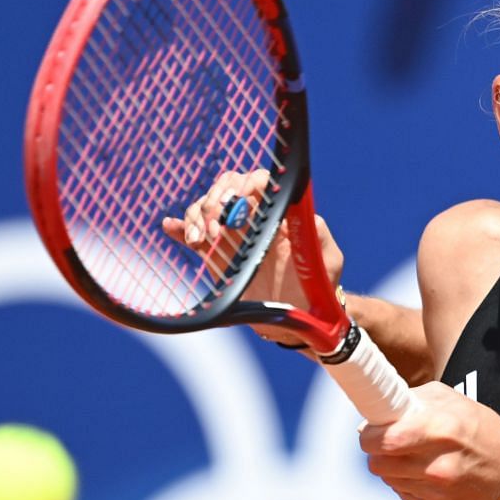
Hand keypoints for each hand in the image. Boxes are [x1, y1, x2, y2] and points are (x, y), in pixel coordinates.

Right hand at [161, 168, 343, 347]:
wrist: (300, 317)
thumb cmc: (319, 285)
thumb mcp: (328, 258)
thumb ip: (318, 232)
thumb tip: (300, 207)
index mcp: (279, 214)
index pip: (258, 182)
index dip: (246, 184)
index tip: (239, 201)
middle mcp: (253, 219)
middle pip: (226, 189)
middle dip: (216, 200)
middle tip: (217, 226)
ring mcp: (232, 236)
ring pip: (205, 209)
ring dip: (197, 216)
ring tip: (200, 239)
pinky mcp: (216, 256)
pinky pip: (193, 236)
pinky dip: (179, 228)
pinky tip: (170, 227)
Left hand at [358, 383, 499, 499]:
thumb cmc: (482, 431)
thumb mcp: (453, 401)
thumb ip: (412, 401)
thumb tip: (376, 413)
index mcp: (442, 430)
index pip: (383, 439)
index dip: (370, 436)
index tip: (371, 432)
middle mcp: (437, 465)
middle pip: (378, 464)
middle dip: (380, 452)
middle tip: (393, 445)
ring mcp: (436, 493)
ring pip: (389, 480)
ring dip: (396, 469)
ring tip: (419, 459)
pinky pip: (403, 496)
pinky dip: (410, 485)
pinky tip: (431, 477)